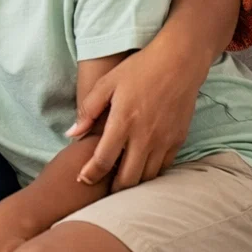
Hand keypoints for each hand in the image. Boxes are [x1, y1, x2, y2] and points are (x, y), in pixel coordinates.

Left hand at [67, 41, 204, 189]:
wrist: (179, 62)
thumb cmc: (139, 69)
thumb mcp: (107, 83)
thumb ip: (88, 110)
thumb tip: (72, 134)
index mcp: (123, 122)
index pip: (103, 160)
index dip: (91, 175)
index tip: (83, 179)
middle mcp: (145, 137)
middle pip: (127, 179)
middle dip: (113, 188)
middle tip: (102, 187)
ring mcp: (164, 141)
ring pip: (147, 177)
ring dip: (133, 183)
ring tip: (121, 180)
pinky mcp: (178, 140)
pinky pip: (164, 168)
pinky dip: (151, 173)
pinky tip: (141, 168)